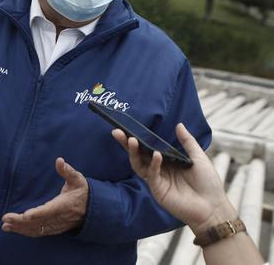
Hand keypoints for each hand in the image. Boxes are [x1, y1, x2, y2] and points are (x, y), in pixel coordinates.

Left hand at [1, 157, 88, 236]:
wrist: (93, 210)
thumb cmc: (83, 192)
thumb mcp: (77, 179)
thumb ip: (68, 171)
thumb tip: (59, 160)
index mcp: (63, 205)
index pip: (48, 211)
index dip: (37, 214)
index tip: (25, 215)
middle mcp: (59, 218)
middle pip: (38, 222)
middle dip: (20, 222)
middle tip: (5, 218)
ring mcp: (56, 225)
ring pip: (36, 229)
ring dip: (20, 229)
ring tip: (5, 226)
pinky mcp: (54, 229)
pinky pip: (39, 232)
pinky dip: (26, 232)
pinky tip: (15, 229)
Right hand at [112, 123, 233, 234]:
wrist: (213, 207)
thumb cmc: (208, 183)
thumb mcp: (198, 157)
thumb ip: (187, 141)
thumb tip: (179, 124)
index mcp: (166, 161)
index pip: (147, 148)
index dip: (137, 138)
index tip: (127, 128)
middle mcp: (158, 170)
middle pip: (138, 155)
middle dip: (127, 144)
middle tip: (118, 132)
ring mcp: (157, 180)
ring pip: (139, 165)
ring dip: (134, 152)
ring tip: (132, 140)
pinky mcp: (158, 190)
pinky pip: (152, 175)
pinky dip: (153, 164)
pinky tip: (157, 155)